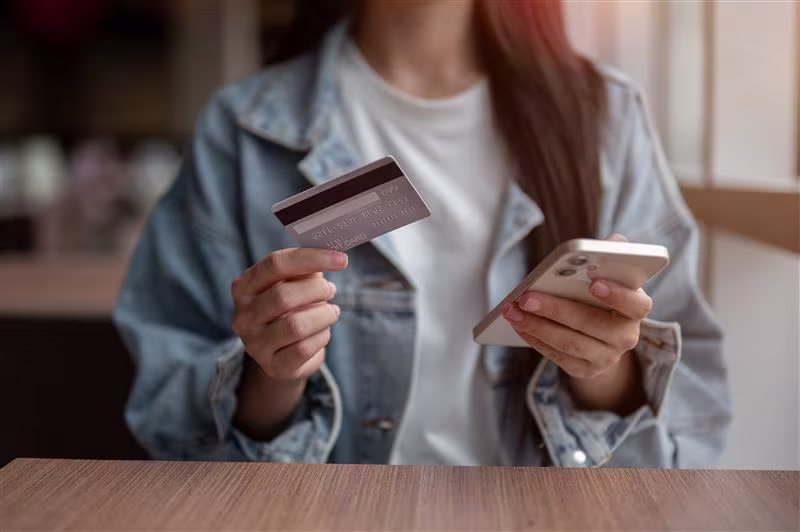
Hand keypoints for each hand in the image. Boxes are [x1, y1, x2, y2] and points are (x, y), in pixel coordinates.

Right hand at [231, 248, 347, 380]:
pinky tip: (323, 332)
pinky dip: (322, 337)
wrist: (283, 352)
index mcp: (244, 287)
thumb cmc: (291, 308)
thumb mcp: (293, 284)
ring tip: (331, 311)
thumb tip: (332, 251)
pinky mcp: (273, 366)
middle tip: (331, 290)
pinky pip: (303, 349)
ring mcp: (255, 344)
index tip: (341, 259)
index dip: (311, 258)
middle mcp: (243, 316)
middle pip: (283, 296)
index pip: (275, 264)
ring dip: (323, 315)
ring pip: (295, 325)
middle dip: (317, 290)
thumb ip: (306, 268)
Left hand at [502, 236, 652, 379]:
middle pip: (592, 325)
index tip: (594, 282)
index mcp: (636, 308)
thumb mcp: (608, 273)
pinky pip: (558, 356)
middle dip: (556, 310)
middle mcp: (626, 337)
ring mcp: (607, 358)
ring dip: (537, 326)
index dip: (618, 295)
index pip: (637, 305)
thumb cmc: (599, 294)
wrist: (601, 335)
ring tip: (513, 311)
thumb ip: (610, 255)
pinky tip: (518, 324)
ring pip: (570, 343)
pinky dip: (535, 339)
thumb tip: (612, 241)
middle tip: (526, 297)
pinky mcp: (586, 370)